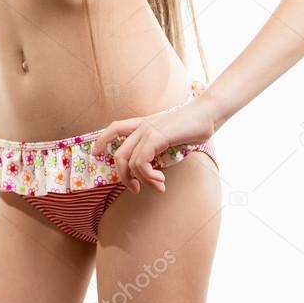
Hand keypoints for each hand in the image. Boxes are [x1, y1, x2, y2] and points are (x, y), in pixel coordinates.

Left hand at [89, 100, 216, 194]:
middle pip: (119, 154)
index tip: (96, 154)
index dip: (101, 141)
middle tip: (136, 189)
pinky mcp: (155, 137)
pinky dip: (148, 177)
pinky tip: (161, 180)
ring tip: (159, 185)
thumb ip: (159, 148)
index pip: (114, 128)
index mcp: (144, 124)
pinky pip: (141, 163)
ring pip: (130, 162)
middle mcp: (142, 126)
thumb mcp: (171, 137)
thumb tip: (154, 169)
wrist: (207, 113)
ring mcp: (147, 131)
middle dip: (123, 177)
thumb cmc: (193, 126)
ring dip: (143, 181)